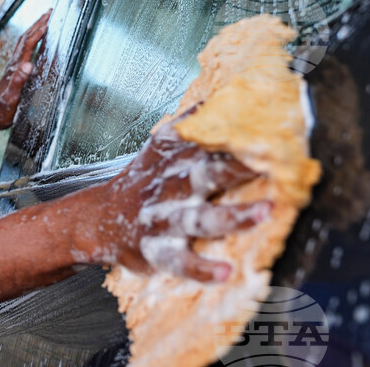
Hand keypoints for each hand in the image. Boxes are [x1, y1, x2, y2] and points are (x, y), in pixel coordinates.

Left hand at [0, 10, 50, 130]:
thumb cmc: (0, 110)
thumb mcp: (11, 98)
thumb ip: (18, 81)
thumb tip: (28, 64)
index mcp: (15, 68)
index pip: (28, 45)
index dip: (39, 31)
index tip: (49, 20)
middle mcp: (14, 64)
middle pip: (26, 38)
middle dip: (38, 24)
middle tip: (50, 12)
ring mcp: (14, 68)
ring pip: (25, 43)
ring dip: (35, 30)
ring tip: (45, 21)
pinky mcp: (14, 73)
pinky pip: (25, 52)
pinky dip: (32, 42)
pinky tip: (36, 43)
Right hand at [91, 109, 270, 281]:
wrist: (97, 220)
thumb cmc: (139, 186)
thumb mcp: (156, 150)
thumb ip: (186, 127)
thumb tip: (216, 97)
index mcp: (173, 162)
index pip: (207, 144)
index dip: (236, 136)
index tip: (268, 128)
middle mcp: (170, 188)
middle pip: (206, 175)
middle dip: (238, 168)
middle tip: (272, 163)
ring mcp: (164, 220)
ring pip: (200, 218)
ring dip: (233, 216)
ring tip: (264, 213)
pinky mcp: (157, 250)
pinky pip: (180, 261)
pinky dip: (201, 268)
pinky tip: (225, 272)